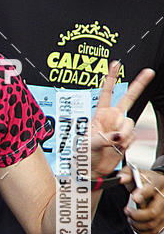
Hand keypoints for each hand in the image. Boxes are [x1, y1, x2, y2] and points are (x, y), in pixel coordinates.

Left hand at [90, 62, 154, 176]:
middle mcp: (112, 118)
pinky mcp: (126, 139)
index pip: (107, 92)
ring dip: (124, 133)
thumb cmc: (85, 155)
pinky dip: (126, 143)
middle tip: (149, 72)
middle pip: (129, 98)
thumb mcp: (89, 143)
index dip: (111, 78)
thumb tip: (116, 137)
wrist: (92, 170)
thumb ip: (103, 138)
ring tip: (115, 143)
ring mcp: (120, 128)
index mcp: (100, 114)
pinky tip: (118, 147)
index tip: (116, 64)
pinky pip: (132, 137)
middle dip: (139, 84)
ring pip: (131, 123)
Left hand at [119, 165, 163, 233]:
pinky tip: (137, 224)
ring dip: (137, 225)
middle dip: (136, 215)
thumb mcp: (134, 172)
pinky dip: (142, 231)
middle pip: (152, 212)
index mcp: (158, 182)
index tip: (135, 198)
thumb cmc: (144, 180)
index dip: (143, 194)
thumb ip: (126, 174)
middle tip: (127, 211)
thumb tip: (121, 179)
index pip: (152, 189)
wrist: (155, 186)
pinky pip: (154, 231)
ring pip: (152, 224)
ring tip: (130, 218)